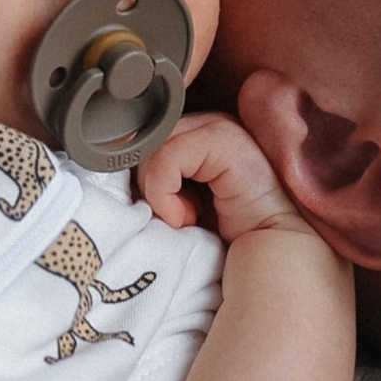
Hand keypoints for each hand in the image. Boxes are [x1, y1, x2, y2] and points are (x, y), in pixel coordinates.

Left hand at [133, 107, 319, 248]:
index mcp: (197, 133)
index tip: (161, 210)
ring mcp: (219, 126)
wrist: (268, 258)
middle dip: (147, 182)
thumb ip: (154, 178)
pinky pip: (168, 155)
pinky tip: (187, 217)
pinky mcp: (224, 140)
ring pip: (151, 145)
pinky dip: (164, 191)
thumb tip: (112, 170)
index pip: (143, 136)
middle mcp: (208, 122)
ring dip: (156, 189)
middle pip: (144, 138)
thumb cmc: (223, 237)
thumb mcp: (177, 201)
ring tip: (181, 218)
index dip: (139, 173)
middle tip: (171, 217)